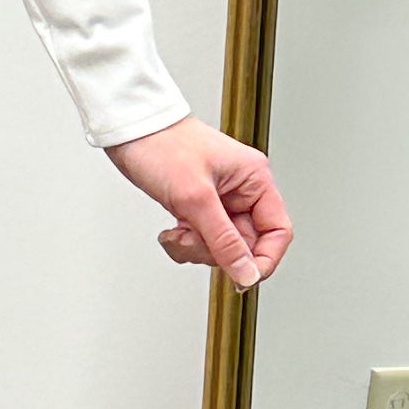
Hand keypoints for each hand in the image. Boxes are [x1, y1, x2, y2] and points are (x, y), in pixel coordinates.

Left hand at [106, 116, 292, 285]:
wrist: (131, 131)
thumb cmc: (162, 145)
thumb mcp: (195, 198)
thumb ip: (224, 241)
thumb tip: (247, 273)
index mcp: (254, 180)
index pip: (277, 231)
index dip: (264, 259)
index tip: (243, 277)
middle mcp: (242, 191)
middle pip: (246, 244)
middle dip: (216, 251)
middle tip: (193, 240)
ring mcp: (220, 200)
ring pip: (221, 247)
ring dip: (197, 248)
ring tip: (178, 230)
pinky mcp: (199, 207)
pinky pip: (202, 240)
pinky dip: (185, 243)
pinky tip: (172, 229)